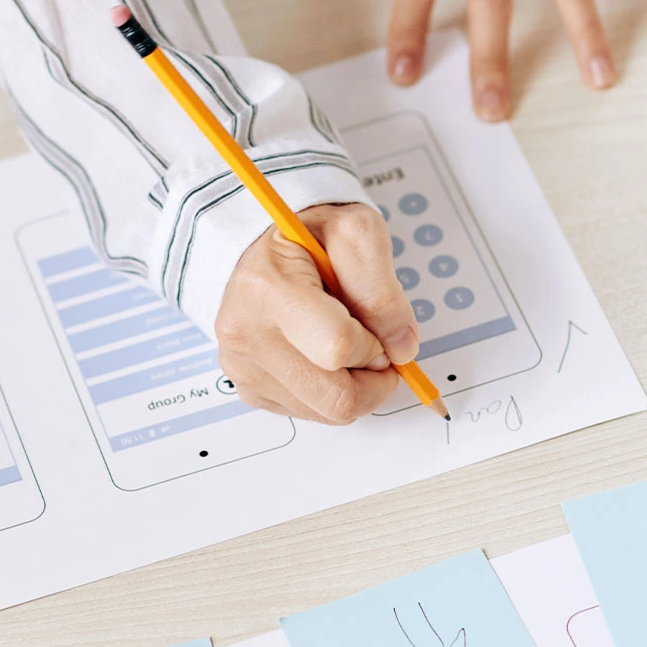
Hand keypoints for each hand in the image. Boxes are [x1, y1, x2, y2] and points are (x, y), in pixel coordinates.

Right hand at [216, 203, 420, 424]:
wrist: (262, 248)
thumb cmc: (308, 237)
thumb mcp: (356, 233)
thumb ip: (383, 291)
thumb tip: (401, 349)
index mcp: (268, 288)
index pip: (338, 348)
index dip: (375, 345)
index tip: (378, 329)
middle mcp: (247, 335)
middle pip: (336, 399)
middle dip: (373, 379)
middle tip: (374, 347)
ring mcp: (244, 367)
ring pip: (328, 412)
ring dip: (354, 385)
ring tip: (344, 343)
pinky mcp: (249, 389)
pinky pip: (310, 413)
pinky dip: (330, 391)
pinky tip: (322, 354)